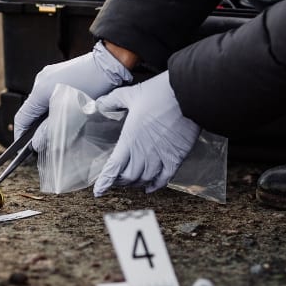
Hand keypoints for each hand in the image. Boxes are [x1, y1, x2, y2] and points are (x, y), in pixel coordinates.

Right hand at [14, 41, 132, 140]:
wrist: (111, 64)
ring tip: (62, 128)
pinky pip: (53, 94)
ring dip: (49, 117)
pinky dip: (57, 106)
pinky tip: (70, 113)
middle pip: (33, 110)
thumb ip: (49, 133)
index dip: (21, 135)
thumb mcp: (70, 118)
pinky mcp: (61, 72)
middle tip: (46, 142)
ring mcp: (51, 74)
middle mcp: (41, 80)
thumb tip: (35, 144)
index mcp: (39, 90)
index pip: (22, 117)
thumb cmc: (93, 90)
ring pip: (44, 103)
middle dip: (37, 128)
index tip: (23, 149)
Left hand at [93, 71, 200, 196]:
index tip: (98, 191)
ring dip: (135, 183)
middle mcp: (143, 153)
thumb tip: (99, 103)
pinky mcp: (175, 158)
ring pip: (144, 180)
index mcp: (130, 139)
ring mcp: (160, 157)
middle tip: (115, 179)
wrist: (187, 95)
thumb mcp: (130, 94)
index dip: (104, 182)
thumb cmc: (159, 94)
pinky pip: (164, 179)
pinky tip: (150, 187)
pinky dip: (155, 186)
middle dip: (119, 181)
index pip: (113, 168)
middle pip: (128, 178)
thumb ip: (112, 100)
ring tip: (131, 181)